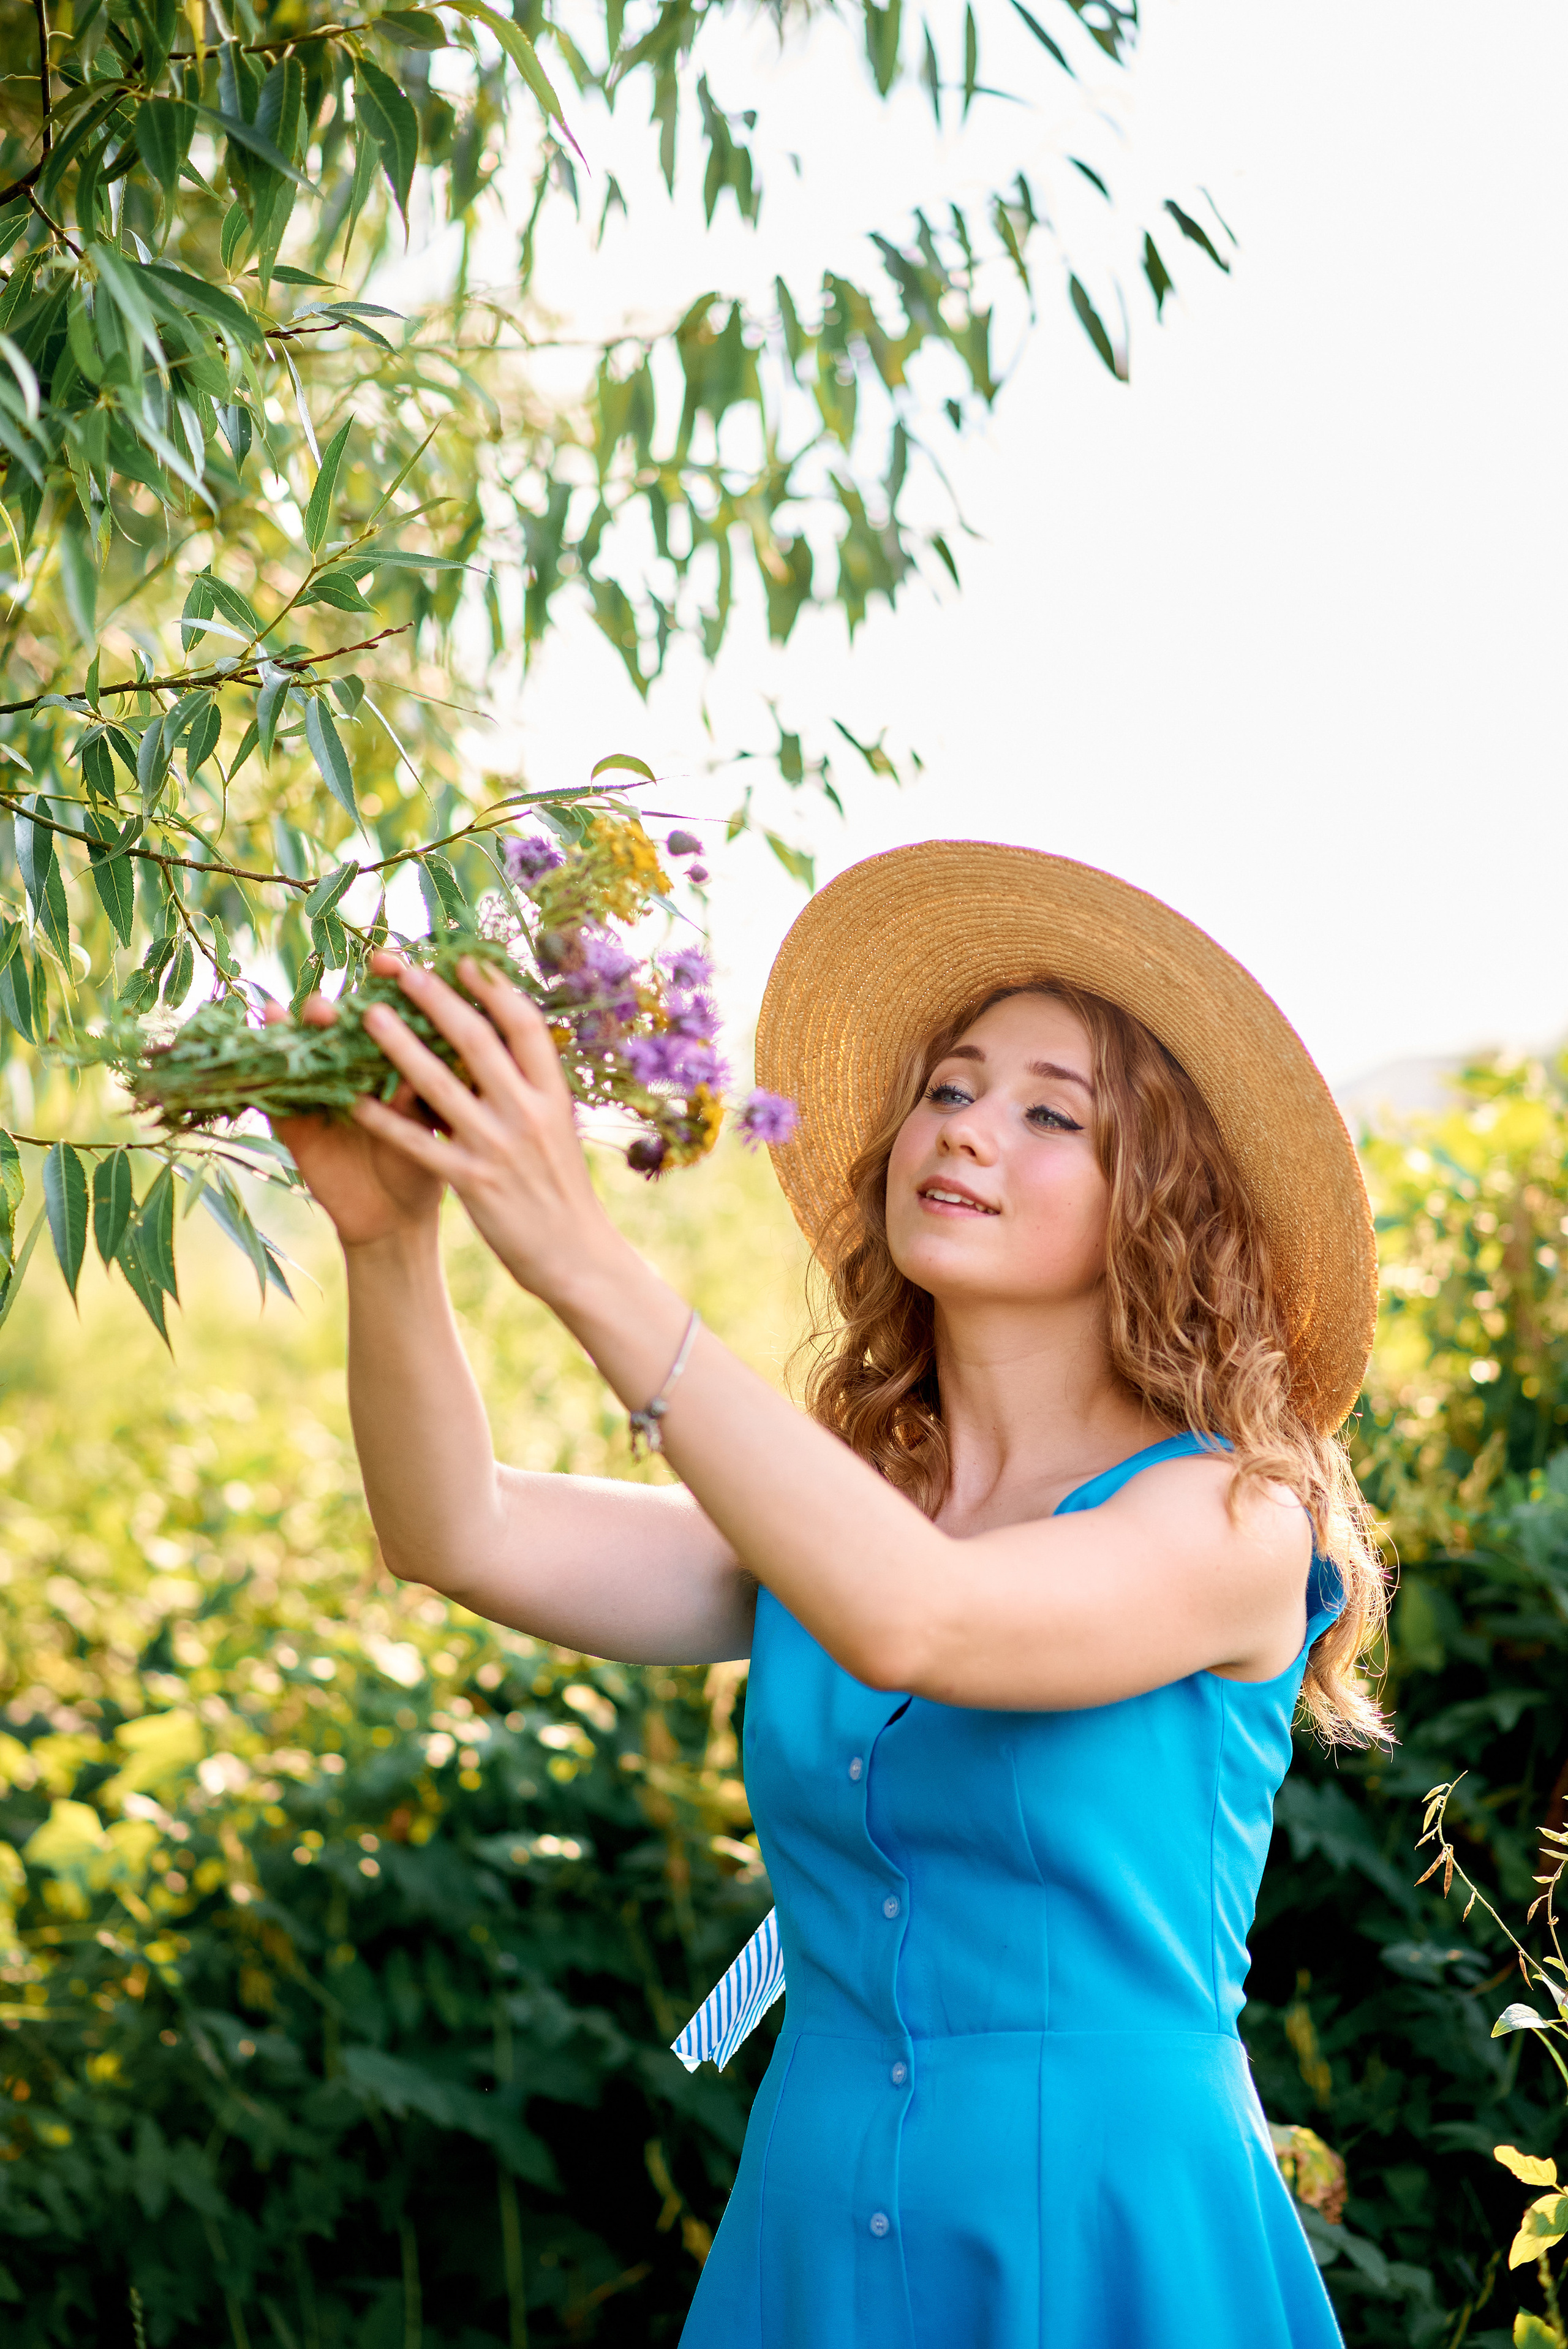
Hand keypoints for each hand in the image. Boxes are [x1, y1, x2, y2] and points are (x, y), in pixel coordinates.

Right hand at [265, 967, 445, 1251]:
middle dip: (337, 1000)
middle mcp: (351, 1062)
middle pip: (337, 1018)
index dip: (385, 979)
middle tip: (337, 1001)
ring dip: (302, 1023)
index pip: (385, 1005)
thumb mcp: (432, 1121)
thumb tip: (450, 1035)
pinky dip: (266, 1059)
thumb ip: (431, 1081)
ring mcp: (318, 1085)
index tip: (388, 960)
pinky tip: (265, 1032)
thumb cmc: (426, 1163)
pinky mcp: (291, 1115)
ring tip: (314, 1016)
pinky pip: (273, 1084)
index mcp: (391, 1057)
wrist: (396, 1217)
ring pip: (302, 1043)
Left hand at [347, 952, 622, 1301]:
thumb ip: (533, 1089)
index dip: (494, 988)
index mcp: (554, 1096)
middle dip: (438, 1001)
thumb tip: (504, 1041)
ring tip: (366, 1015)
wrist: (577, 1256)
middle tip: (403, 970)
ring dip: (400, 1046)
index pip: (526, 1027)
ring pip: (442, 1085)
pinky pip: (419, 1143)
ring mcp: (499, 1147)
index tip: (465, 959)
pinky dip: (385, 1120)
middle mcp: (529, 1114)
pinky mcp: (472, 1182)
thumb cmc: (563, 1189)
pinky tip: (354, 1101)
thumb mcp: (559, 1129)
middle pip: (479, 1043)